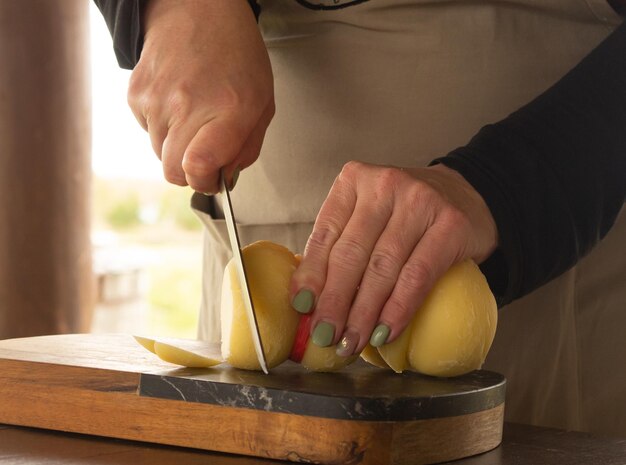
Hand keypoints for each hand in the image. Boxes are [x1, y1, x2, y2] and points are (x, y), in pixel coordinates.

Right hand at [127, 0, 273, 192]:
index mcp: (228, 110)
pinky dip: (163, 127)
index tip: (213, 176)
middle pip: (173, 171)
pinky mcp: (136, 94)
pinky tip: (178, 102)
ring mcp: (156, 99)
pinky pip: (148, 131)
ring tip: (195, 115)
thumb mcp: (262, 103)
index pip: (197, 167)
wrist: (197, 9)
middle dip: (191, 172)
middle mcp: (187, 105)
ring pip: (160, 154)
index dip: (204, 182)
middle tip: (207, 154)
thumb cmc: (236, 55)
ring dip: (178, 147)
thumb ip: (246, 149)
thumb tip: (224, 179)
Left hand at [289, 162, 497, 355]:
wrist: (467, 195)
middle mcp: (385, 185)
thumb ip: (341, 245)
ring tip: (352, 341)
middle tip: (325, 335)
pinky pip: (418, 275)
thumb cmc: (407, 214)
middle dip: (334, 301)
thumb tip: (309, 301)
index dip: (311, 275)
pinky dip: (399, 309)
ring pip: (382, 268)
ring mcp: (420, 201)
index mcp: (355, 180)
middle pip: (351, 253)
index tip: (302, 308)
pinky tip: (386, 331)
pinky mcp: (451, 224)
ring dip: (364, 313)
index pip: (325, 233)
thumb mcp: (368, 215)